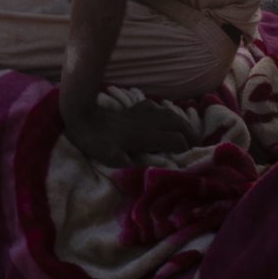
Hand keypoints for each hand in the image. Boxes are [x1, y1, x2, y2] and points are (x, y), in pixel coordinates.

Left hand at [59, 92, 190, 163]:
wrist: (81, 114)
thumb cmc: (95, 140)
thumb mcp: (111, 158)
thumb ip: (132, 165)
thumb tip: (152, 171)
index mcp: (145, 136)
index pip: (175, 140)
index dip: (187, 149)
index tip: (192, 157)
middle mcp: (147, 122)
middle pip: (177, 123)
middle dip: (190, 133)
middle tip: (196, 144)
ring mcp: (140, 113)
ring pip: (168, 112)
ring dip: (181, 121)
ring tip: (188, 132)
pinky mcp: (132, 108)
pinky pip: (155, 107)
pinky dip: (165, 112)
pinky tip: (165, 117)